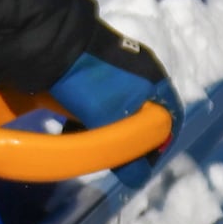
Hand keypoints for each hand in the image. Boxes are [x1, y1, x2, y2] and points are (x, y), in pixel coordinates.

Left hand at [45, 26, 177, 183]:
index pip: (170, 119)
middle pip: (143, 114)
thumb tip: (138, 179)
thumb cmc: (91, 83)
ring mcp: (115, 66)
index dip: (159, 145)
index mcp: (154, 79)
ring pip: (119, 108)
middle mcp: (140, 70)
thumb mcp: (112, 120)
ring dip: (108, 128)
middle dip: (128, 138)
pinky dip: (92, 116)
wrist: (52, 44)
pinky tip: (74, 124)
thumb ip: (128, 151)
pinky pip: (100, 99)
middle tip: (113, 156)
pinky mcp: (93, 66)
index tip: (142, 163)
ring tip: (90, 140)